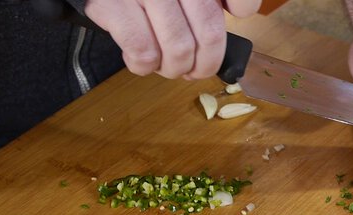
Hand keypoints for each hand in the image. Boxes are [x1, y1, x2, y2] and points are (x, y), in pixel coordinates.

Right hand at [84, 0, 260, 78]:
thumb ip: (208, 1)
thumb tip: (240, 12)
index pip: (240, 0)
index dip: (241, 12)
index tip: (227, 31)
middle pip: (209, 33)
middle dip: (204, 65)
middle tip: (194, 70)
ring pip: (178, 49)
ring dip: (173, 69)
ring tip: (165, 65)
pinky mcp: (111, 6)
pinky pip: (143, 52)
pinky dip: (144, 66)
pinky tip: (139, 60)